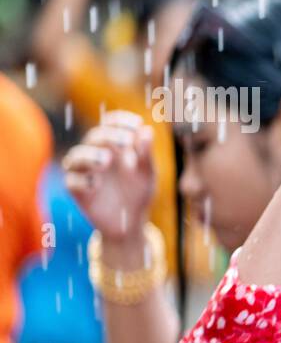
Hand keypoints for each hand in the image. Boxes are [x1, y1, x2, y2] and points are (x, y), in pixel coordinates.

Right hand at [63, 111, 156, 242]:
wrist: (131, 221)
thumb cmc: (139, 191)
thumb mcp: (147, 174)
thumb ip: (146, 154)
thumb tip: (147, 130)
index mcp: (113, 146)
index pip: (111, 125)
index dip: (120, 121)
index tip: (135, 123)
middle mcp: (95, 154)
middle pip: (94, 137)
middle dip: (109, 136)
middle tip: (126, 141)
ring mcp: (84, 172)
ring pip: (76, 156)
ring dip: (90, 155)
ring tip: (106, 160)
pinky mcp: (76, 191)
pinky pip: (71, 182)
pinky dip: (81, 181)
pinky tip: (95, 184)